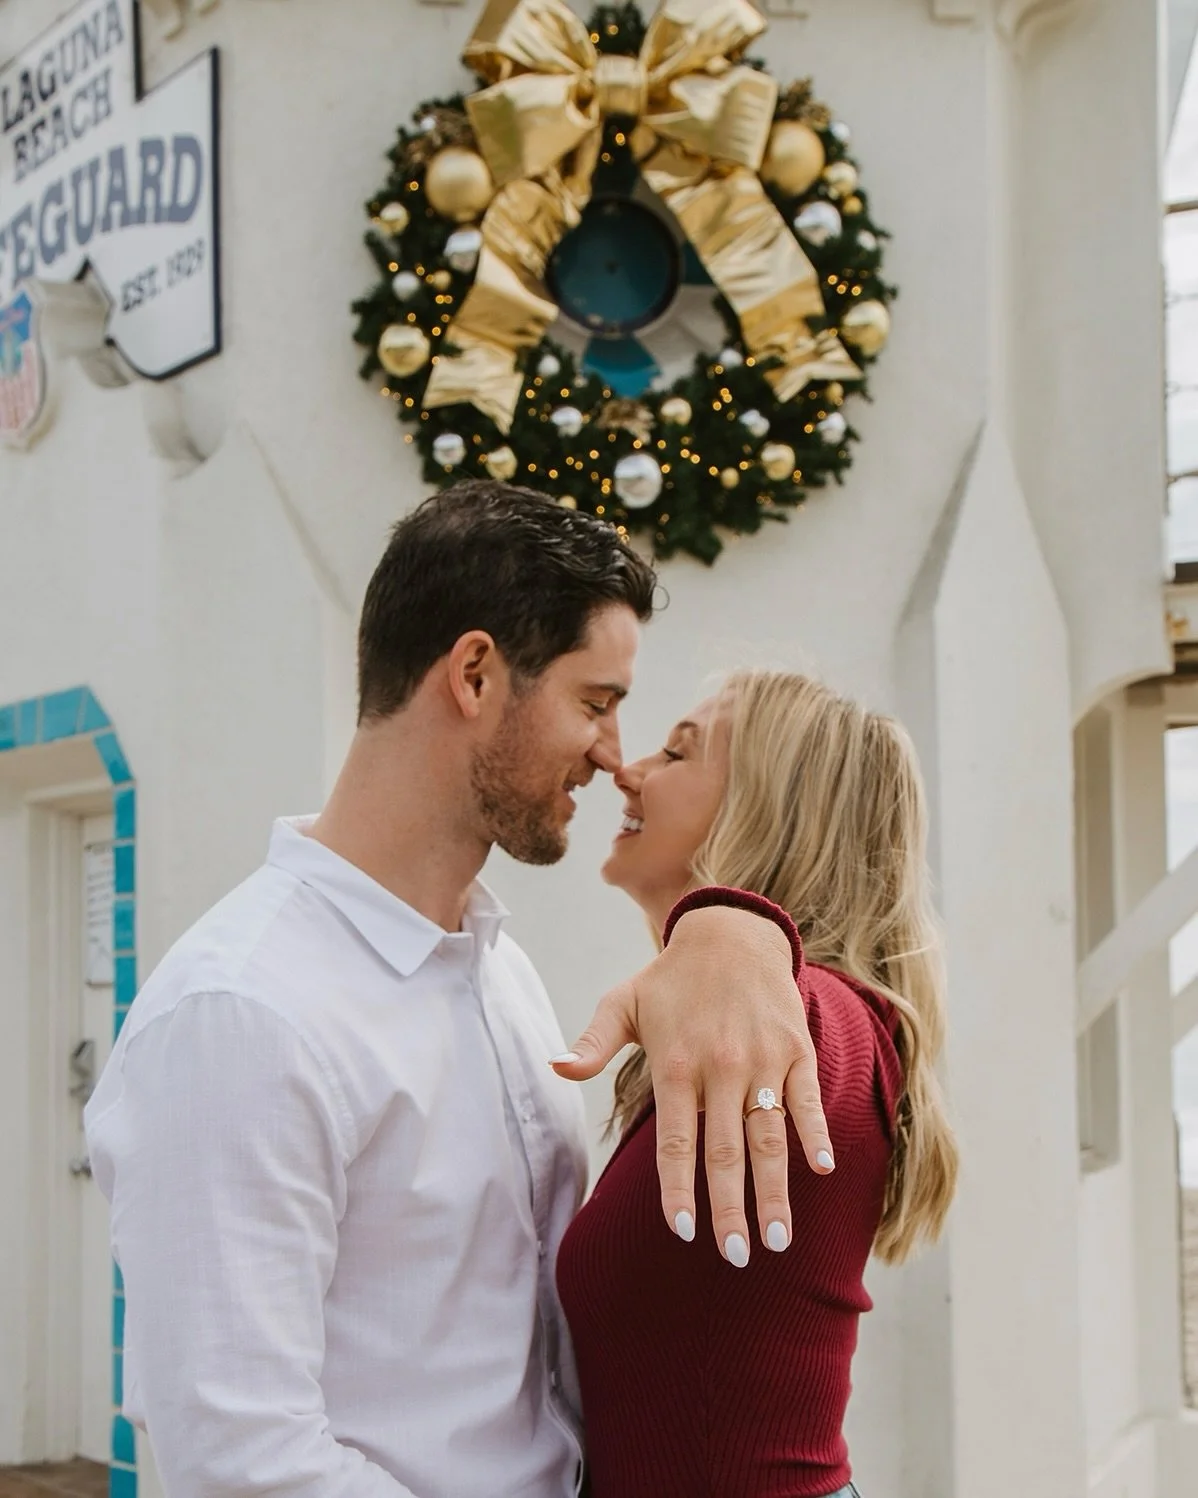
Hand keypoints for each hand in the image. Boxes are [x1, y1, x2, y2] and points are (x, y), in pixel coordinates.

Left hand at [551, 906, 832, 1262]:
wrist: (731, 933)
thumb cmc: (670, 979)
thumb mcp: (623, 1003)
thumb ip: (592, 1043)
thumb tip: (554, 1068)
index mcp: (674, 1064)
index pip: (675, 1142)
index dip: (679, 1188)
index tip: (683, 1231)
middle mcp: (720, 1066)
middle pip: (724, 1150)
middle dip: (731, 1208)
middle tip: (735, 1256)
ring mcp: (762, 1059)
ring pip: (768, 1135)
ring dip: (774, 1189)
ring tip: (777, 1238)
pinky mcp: (796, 1049)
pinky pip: (806, 1098)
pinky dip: (815, 1132)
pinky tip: (821, 1169)